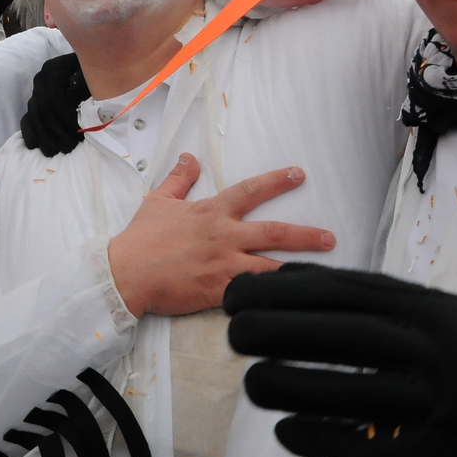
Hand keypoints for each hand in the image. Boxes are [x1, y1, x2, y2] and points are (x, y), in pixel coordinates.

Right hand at [108, 154, 335, 318]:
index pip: (251, 191)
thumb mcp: (160, 201)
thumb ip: (180, 179)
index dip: (277, 181)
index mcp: (212, 213)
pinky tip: (291, 299)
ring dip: (299, 268)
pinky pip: (253, 292)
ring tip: (324, 271)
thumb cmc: (142, 239)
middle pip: (274, 232)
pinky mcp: (219, 290)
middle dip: (305, 234)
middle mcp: (224, 236)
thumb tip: (190, 157)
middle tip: (329, 236)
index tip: (298, 175)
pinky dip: (272, 295)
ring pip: (270, 266)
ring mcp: (224, 265)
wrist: (127, 274)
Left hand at [225, 262, 456, 456]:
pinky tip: (286, 432)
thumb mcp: (426, 307)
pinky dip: (325, 438)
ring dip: (293, 386)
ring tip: (252, 383)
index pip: (341, 293)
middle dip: (278, 332)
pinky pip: (372, 444)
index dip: (282, 293)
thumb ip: (365, 298)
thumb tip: (285, 283)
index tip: (236, 295)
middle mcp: (429, 345)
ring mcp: (435, 398)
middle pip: (341, 336)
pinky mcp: (438, 447)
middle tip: (233, 333)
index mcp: (420, 305)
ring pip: (353, 391)